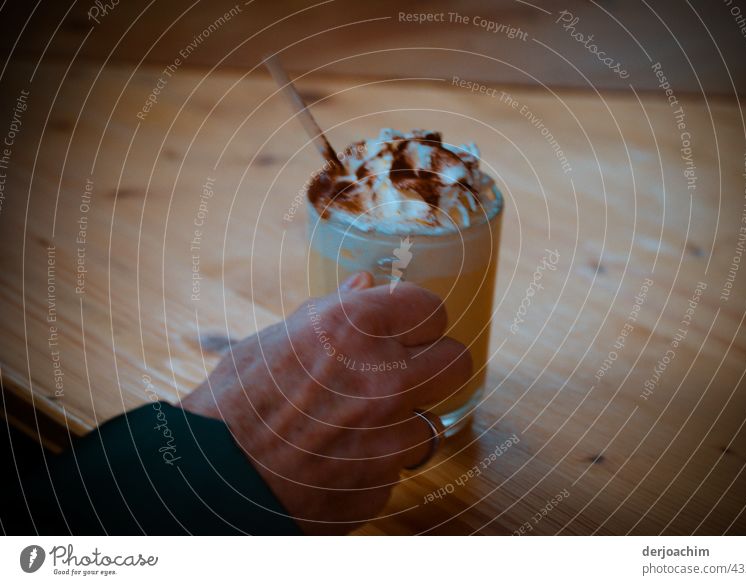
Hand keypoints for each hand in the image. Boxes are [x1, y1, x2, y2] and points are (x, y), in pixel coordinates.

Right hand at [181, 272, 471, 533]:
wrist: (208, 480)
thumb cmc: (234, 402)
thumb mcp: (276, 339)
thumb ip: (333, 311)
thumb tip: (366, 283)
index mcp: (353, 329)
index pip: (432, 308)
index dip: (418, 317)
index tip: (407, 326)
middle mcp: (382, 380)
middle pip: (458, 361)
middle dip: (435, 362)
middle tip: (406, 369)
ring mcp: (387, 437)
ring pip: (432, 418)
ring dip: (403, 418)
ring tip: (357, 422)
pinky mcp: (383, 484)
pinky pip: (400, 463)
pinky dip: (380, 460)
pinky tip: (341, 455)